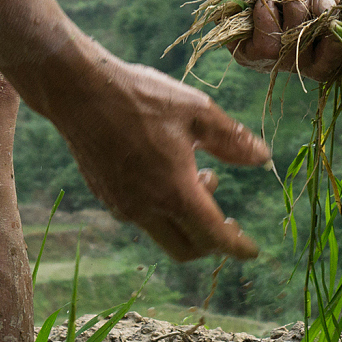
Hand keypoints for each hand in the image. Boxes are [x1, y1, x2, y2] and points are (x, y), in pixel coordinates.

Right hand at [50, 49, 269, 260]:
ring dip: (187, 220)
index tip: (252, 251)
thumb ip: (232, 140)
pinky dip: (163, 209)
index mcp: (174, 191)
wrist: (79, 90)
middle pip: (186, 249)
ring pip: (162, 234)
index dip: (237, 248)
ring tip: (199, 178)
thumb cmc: (141, 96)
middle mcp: (145, 208)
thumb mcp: (197, 111)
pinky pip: (141, 217)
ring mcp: (122, 205)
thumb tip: (263, 158)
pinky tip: (168, 174)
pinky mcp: (106, 196)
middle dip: (211, 242)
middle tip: (228, 221)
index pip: (213, 236)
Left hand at [195, 0, 341, 80]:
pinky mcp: (246, 52)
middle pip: (316, 67)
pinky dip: (267, 18)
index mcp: (319, 40)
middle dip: (315, 26)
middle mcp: (297, 54)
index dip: (340, 49)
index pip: (335, 63)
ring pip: (288, 54)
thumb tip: (330, 10)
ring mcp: (271, 57)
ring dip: (293, 17)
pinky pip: (264, 48)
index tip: (337, 20)